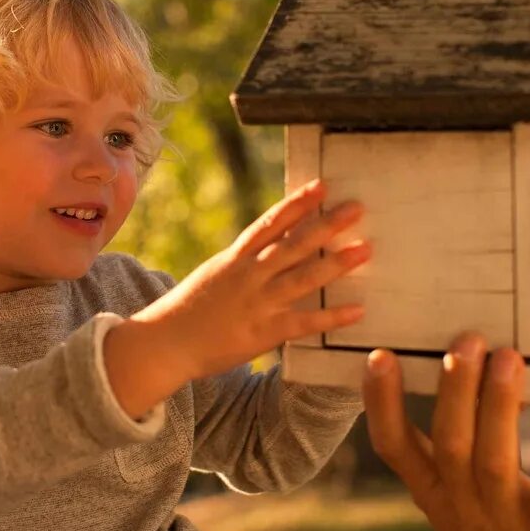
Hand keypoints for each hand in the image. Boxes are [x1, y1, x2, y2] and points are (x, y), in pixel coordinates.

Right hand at [104, 179, 367, 417]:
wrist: (164, 344)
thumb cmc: (187, 311)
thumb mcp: (213, 276)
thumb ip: (242, 264)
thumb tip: (269, 248)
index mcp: (235, 259)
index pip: (270, 223)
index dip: (297, 203)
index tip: (322, 186)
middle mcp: (248, 276)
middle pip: (293, 244)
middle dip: (326, 225)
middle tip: (357, 208)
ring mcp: (257, 303)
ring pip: (302, 278)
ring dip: (336, 264)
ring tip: (365, 250)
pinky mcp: (263, 333)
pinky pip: (303, 322)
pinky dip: (331, 317)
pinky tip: (357, 310)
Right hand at [362, 334, 529, 530]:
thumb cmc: (473, 520)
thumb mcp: (436, 486)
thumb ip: (432, 437)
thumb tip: (439, 366)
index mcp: (429, 484)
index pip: (393, 444)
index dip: (382, 403)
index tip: (380, 356)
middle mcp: (460, 496)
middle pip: (451, 441)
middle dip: (456, 390)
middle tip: (466, 342)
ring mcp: (503, 513)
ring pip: (497, 458)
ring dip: (500, 407)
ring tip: (508, 359)